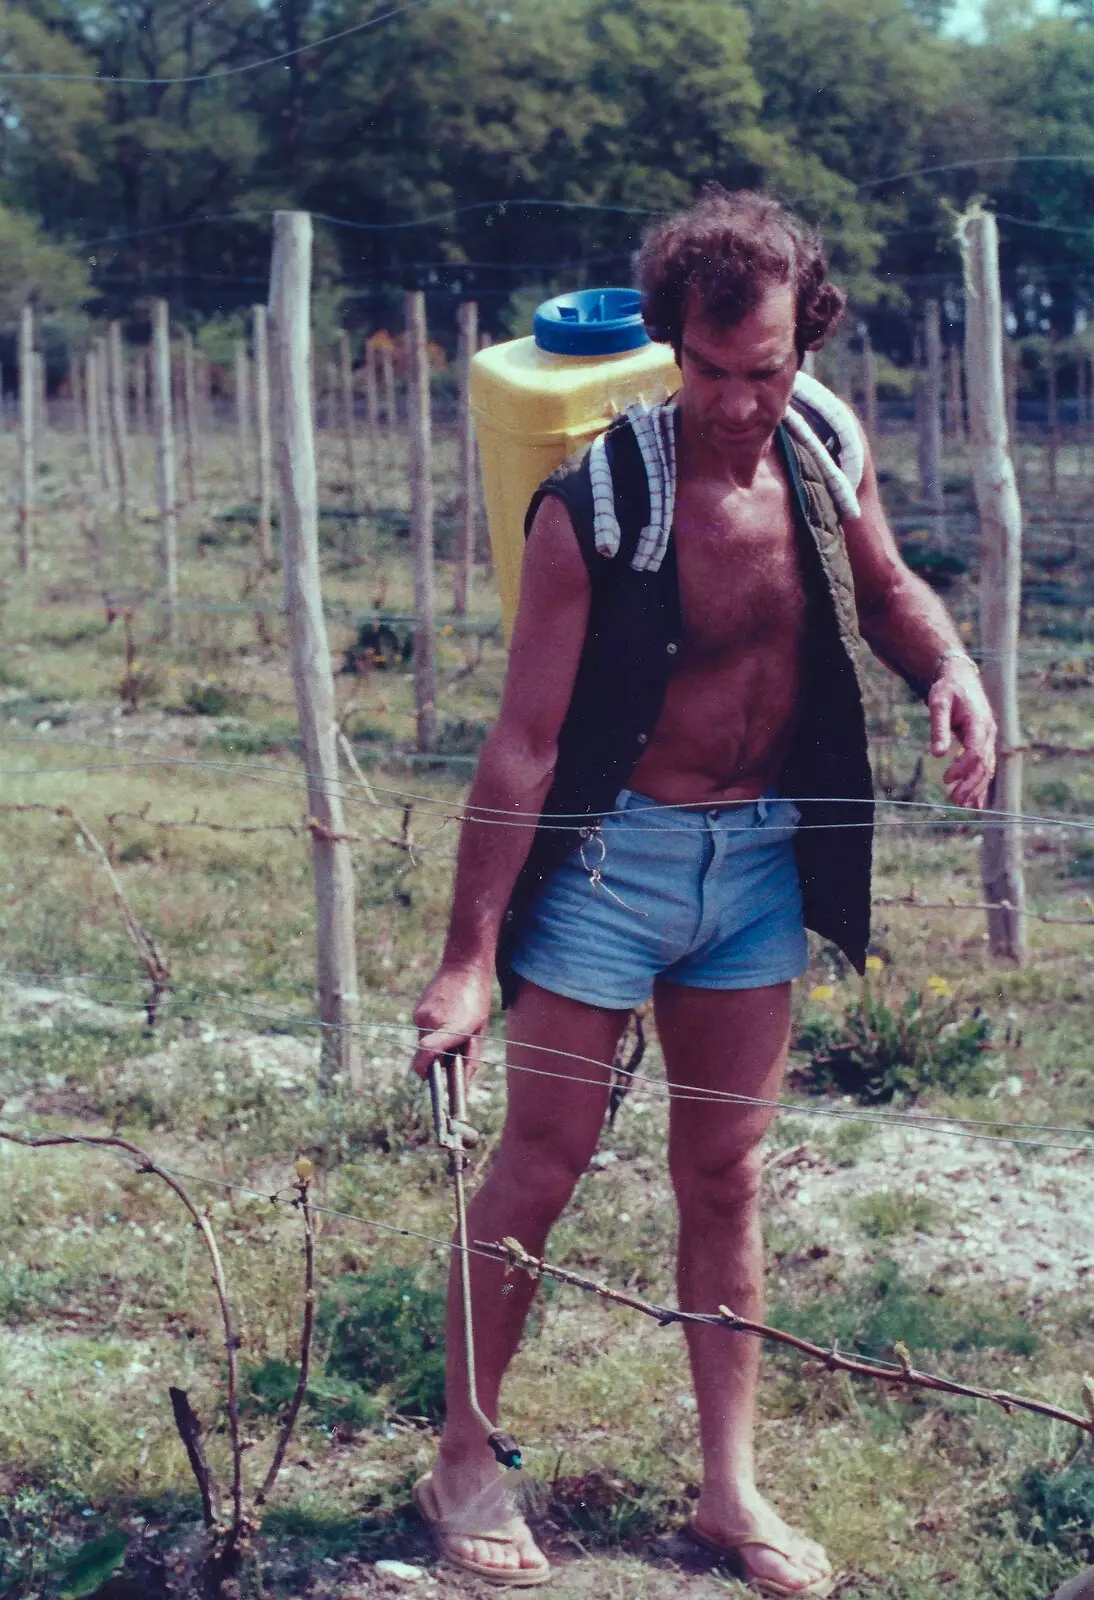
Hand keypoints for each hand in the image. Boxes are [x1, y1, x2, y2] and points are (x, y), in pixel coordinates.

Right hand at [411, 960, 493, 1082]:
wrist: (464, 966)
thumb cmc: (477, 1001)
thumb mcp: (480, 1031)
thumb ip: (470, 1059)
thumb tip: (463, 1086)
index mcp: (452, 1027)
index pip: (427, 1052)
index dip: (425, 1069)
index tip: (428, 1077)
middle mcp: (432, 1021)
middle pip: (426, 1054)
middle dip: (437, 1058)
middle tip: (454, 1047)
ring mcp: (421, 1014)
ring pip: (424, 1041)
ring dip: (436, 1042)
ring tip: (453, 1025)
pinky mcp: (417, 1010)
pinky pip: (423, 1029)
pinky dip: (432, 1030)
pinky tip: (446, 1015)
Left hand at [928, 659, 996, 808]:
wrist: (962, 679)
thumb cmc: (948, 689)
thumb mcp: (938, 703)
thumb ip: (938, 727)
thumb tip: (937, 754)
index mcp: (980, 722)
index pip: (975, 751)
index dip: (962, 768)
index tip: (945, 779)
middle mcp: (989, 733)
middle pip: (984, 764)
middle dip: (970, 784)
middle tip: (954, 800)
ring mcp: (989, 739)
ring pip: (987, 768)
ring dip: (976, 788)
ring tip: (961, 804)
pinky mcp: (984, 743)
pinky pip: (986, 766)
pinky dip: (981, 784)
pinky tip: (976, 802)